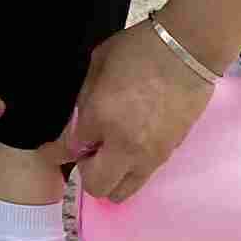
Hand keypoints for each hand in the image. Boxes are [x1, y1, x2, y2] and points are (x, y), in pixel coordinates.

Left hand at [60, 24, 213, 201]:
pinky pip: (143, 176)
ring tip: (111, 151)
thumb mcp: (98, 65)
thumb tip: (78, 128)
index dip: (55, 153)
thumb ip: (84, 101)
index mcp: (101, 117)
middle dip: (86, 172)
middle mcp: (125, 145)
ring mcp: (151, 155)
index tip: (52, 152)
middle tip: (88, 149)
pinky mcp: (170, 154)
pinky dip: (131, 169)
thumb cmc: (139, 48)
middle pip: (97, 186)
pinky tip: (131, 144)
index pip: (70, 150)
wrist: (188, 50)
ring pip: (123, 191)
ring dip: (111, 177)